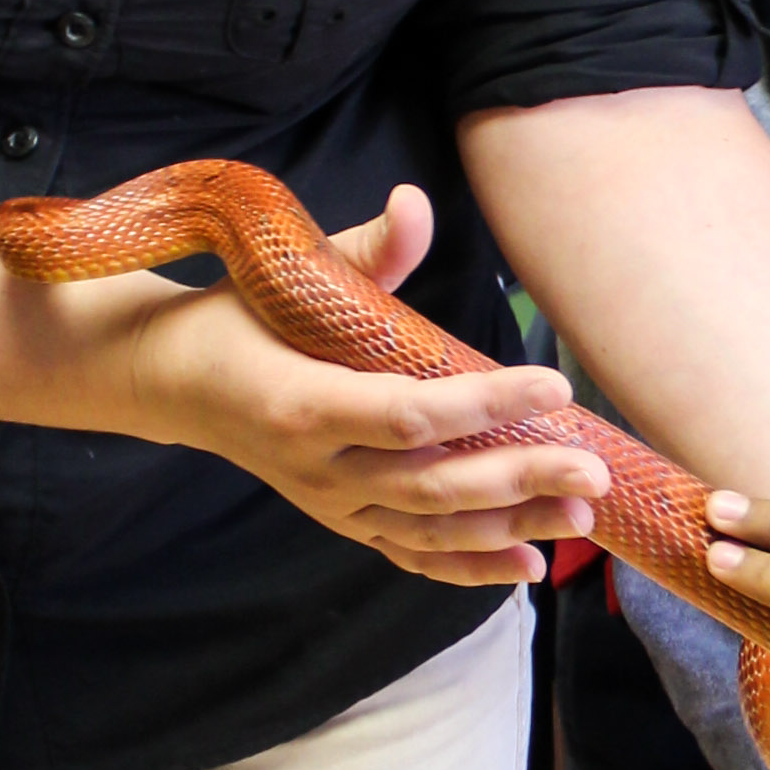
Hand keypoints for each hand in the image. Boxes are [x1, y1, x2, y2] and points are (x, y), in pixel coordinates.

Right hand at [111, 185, 606, 582]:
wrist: (175, 382)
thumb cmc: (241, 316)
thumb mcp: (289, 275)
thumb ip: (364, 250)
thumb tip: (415, 202)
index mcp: (302, 403)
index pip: (408, 414)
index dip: (484, 405)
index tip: (554, 384)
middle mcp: (317, 469)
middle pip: (430, 485)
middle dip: (519, 482)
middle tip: (594, 473)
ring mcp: (330, 505)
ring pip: (429, 529)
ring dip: (509, 528)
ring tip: (583, 518)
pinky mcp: (342, 522)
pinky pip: (410, 553)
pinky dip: (468, 566)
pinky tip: (529, 565)